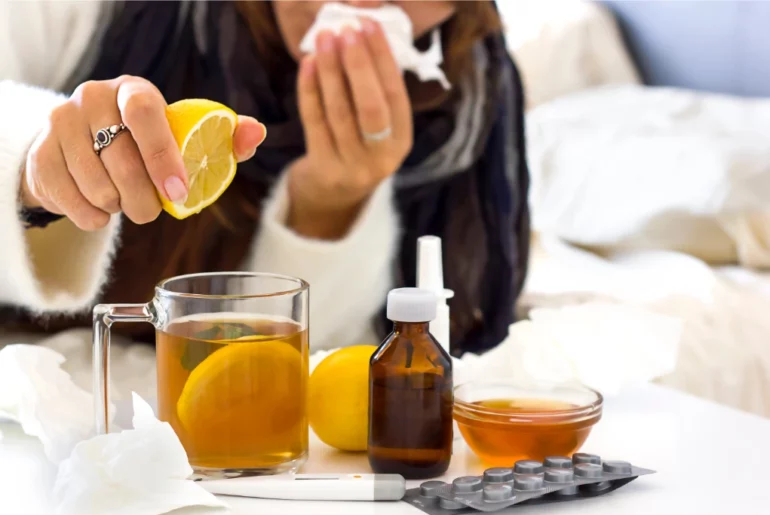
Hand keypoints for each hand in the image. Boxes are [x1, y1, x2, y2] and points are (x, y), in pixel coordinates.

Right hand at [20, 75, 265, 230]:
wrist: (87, 146)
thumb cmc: (150, 144)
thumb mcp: (187, 137)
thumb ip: (225, 137)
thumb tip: (256, 133)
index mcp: (133, 90)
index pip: (145, 113)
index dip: (163, 156)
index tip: (178, 193)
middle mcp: (92, 97)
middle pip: (121, 159)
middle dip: (144, 199)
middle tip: (153, 211)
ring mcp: (60, 123)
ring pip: (96, 185)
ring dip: (119, 207)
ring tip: (125, 201)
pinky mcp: (40, 155)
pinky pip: (69, 200)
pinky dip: (92, 217)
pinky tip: (102, 210)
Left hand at [289, 18, 412, 238]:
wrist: (334, 194)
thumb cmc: (357, 144)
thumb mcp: (378, 127)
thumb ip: (376, 90)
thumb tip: (363, 36)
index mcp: (402, 139)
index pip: (395, 94)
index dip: (382, 58)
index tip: (369, 25)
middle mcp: (381, 156)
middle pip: (371, 107)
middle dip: (359, 66)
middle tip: (346, 30)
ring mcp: (352, 165)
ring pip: (339, 112)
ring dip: (331, 71)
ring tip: (324, 38)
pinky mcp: (324, 167)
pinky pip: (314, 122)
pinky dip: (310, 90)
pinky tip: (308, 63)